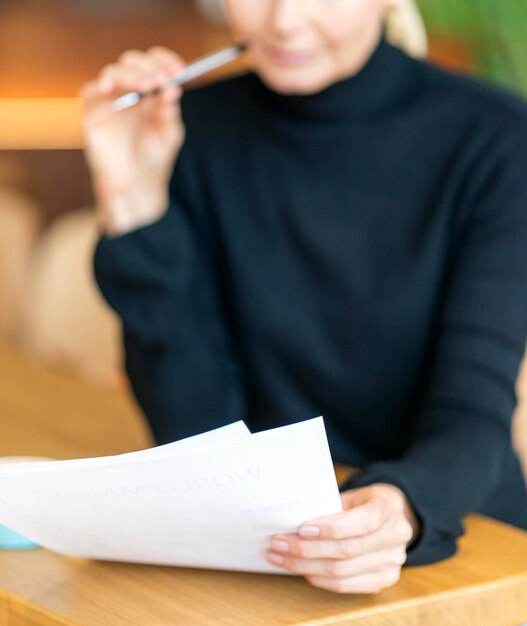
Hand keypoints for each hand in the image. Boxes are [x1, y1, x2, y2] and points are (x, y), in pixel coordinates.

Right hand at [79, 47, 186, 234]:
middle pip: (131, 63)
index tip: (179, 69)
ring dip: (129, 74)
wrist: (137, 186)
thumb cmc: (154, 158)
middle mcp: (128, 93)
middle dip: (148, 67)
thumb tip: (172, 88)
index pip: (153, 64)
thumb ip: (170, 112)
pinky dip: (100, 86)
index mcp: (149, 93)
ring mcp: (110, 102)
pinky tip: (111, 87)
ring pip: (112, 73)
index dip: (164, 61)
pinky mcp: (92, 115)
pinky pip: (90, 92)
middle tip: (162, 78)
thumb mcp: (169, 135)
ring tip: (147, 85)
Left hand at [266, 483, 418, 593]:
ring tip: (281, 557)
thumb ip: (329, 506)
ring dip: (305, 566)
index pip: (363, 522)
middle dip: (307, 549)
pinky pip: (345, 585)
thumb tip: (290, 521)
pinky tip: (301, 569)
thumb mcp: (351, 494)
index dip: (330, 528)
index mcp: (388, 507)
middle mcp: (395, 536)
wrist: (392, 515)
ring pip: (342, 571)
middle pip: (347, 550)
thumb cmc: (364, 502)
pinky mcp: (383, 580)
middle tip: (279, 543)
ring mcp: (392, 562)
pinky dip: (319, 578)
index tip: (301, 529)